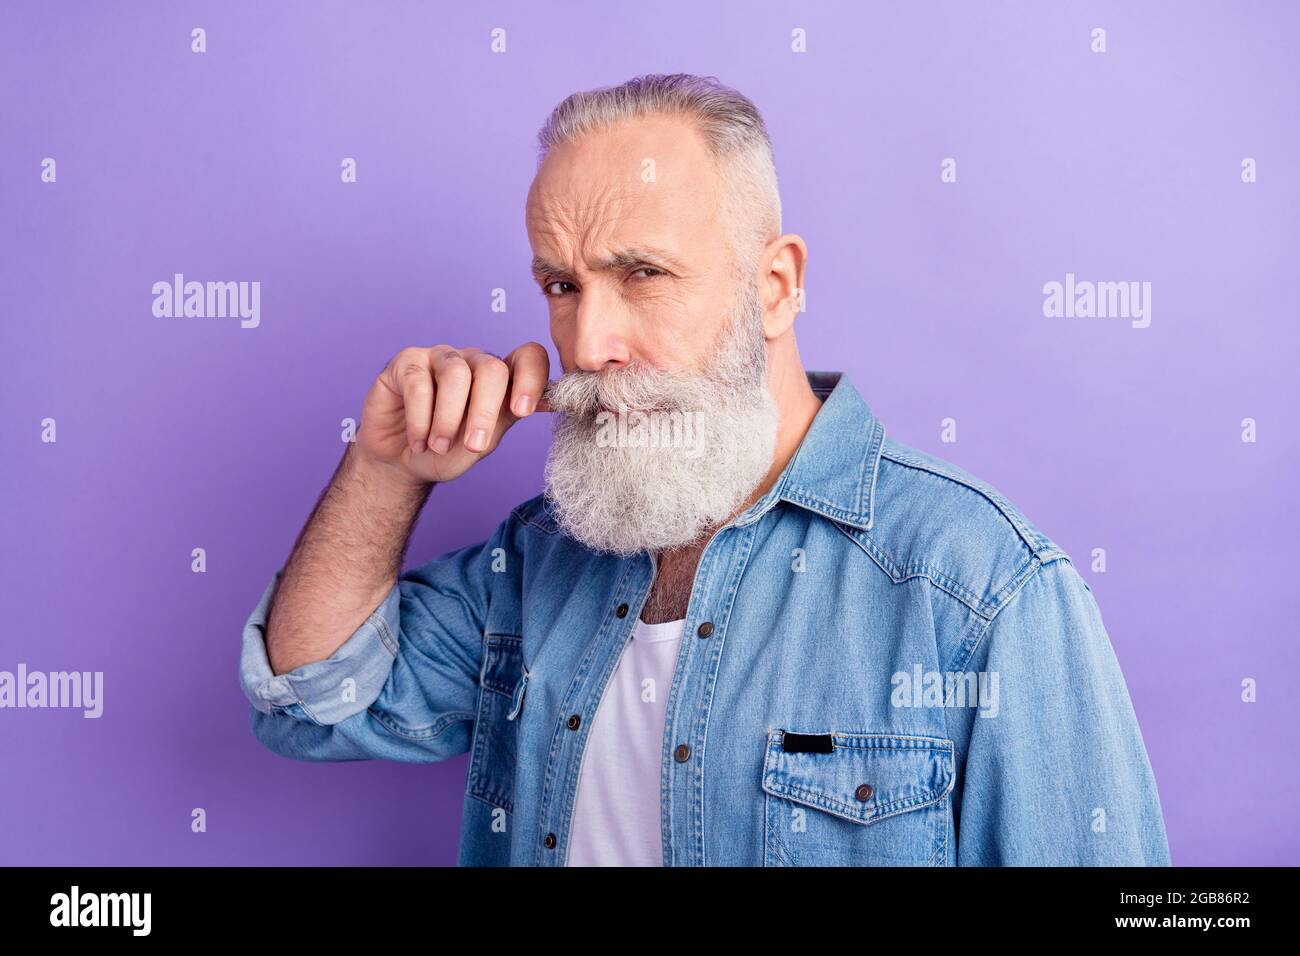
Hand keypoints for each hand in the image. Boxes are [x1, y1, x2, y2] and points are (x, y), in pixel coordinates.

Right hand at [355, 342, 550, 485]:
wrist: (402, 464)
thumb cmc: (447, 452)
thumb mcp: (482, 443)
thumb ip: (509, 419)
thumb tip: (551, 401)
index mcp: (501, 378)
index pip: (528, 356)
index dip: (532, 377)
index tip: (524, 411)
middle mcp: (473, 362)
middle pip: (491, 367)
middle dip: (485, 411)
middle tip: (474, 445)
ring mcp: (440, 358)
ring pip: (455, 373)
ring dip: (448, 417)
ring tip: (438, 446)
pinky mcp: (407, 362)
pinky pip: (418, 383)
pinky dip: (420, 418)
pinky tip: (418, 440)